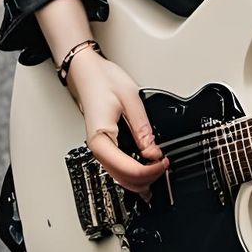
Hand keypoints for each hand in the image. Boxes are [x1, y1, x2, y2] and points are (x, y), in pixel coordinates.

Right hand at [66, 49, 168, 196]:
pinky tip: (143, 174)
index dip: (150, 171)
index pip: (128, 168)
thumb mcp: (131, 101)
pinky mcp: (104, 145)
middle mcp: (97, 148)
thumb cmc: (103, 80)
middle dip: (146, 179)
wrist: (87, 71)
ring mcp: (100, 148)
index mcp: (102, 139)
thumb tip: (154, 152)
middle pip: (123, 179)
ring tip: (157, 172)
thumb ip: (143, 130)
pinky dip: (132, 174)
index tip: (164, 163)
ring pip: (119, 178)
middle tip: (164, 168)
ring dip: (139, 180)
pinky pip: (117, 168)